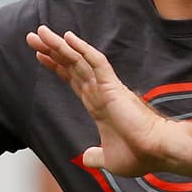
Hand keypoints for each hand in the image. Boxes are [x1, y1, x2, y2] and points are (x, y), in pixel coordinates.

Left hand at [26, 25, 174, 176]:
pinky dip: (83, 50)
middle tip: (34, 35)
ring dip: (59, 46)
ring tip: (40, 31)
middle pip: (72, 65)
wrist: (157, 153)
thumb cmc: (139, 156)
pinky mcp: (113, 87)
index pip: (74, 80)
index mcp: (100, 106)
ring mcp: (107, 88)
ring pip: (79, 60)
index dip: (58, 67)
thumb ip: (96, 157)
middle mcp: (101, 93)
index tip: (41, 55)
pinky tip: (68, 38)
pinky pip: (96, 63)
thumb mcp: (109, 159)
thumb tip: (86, 158)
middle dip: (52, 50)